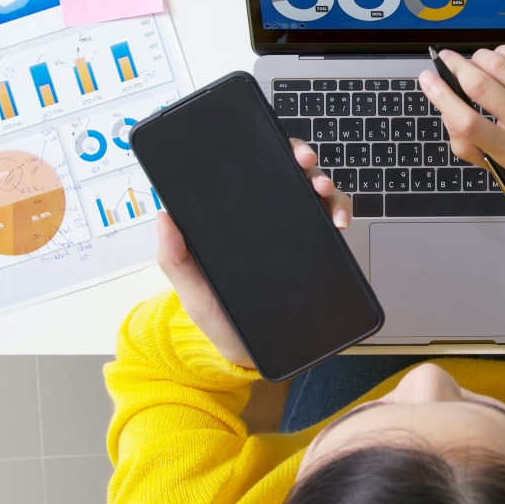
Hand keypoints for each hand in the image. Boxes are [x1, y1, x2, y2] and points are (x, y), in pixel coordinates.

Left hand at [154, 139, 351, 369]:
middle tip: (305, 163)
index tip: (275, 148)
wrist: (246, 355)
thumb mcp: (190, 287)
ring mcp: (295, 234)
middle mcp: (268, 218)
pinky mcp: (315, 253)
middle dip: (302, 158)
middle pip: (289, 173)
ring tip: (324, 191)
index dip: (266, 150)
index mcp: (237, 217)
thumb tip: (164, 215)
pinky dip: (340, 214)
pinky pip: (331, 224)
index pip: (251, 172)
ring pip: (316, 194)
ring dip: (326, 185)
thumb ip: (174, 256)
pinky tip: (338, 223)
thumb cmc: (216, 317)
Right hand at [418, 46, 504, 188]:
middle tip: (445, 61)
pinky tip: (499, 59)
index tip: (428, 80)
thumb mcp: (504, 166)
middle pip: (480, 86)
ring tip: (474, 62)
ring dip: (478, 58)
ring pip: (499, 65)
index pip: (467, 121)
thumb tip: (447, 110)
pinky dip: (503, 52)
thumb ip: (469, 145)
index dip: (441, 96)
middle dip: (455, 67)